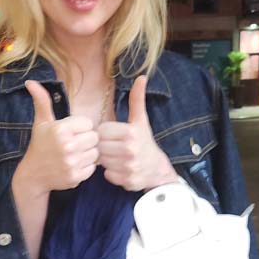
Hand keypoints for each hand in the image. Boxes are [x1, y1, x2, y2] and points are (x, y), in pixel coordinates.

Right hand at [15, 80, 98, 194]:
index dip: (81, 127)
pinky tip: (75, 165)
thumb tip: (30, 81)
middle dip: (86, 140)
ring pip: (95, 153)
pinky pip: (93, 168)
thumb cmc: (40, 145)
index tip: (71, 132)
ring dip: (87, 153)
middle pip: (94, 138)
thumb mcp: (41, 122)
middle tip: (74, 144)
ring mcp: (71, 163)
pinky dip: (86, 167)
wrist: (33, 175)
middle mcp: (67, 146)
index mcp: (60, 129)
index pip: (88, 123)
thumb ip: (42, 101)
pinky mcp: (75, 177)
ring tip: (75, 154)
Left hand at [98, 75, 177, 191]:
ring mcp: (128, 167)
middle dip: (105, 146)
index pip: (102, 130)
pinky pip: (107, 175)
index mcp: (131, 133)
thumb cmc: (145, 142)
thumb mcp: (141, 120)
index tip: (115, 135)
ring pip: (102, 161)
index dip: (106, 133)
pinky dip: (111, 173)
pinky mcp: (127, 180)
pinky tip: (120, 168)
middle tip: (114, 147)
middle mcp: (130, 150)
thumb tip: (141, 77)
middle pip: (100, 146)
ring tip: (117, 157)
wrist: (158, 169)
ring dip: (107, 160)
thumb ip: (137, 99)